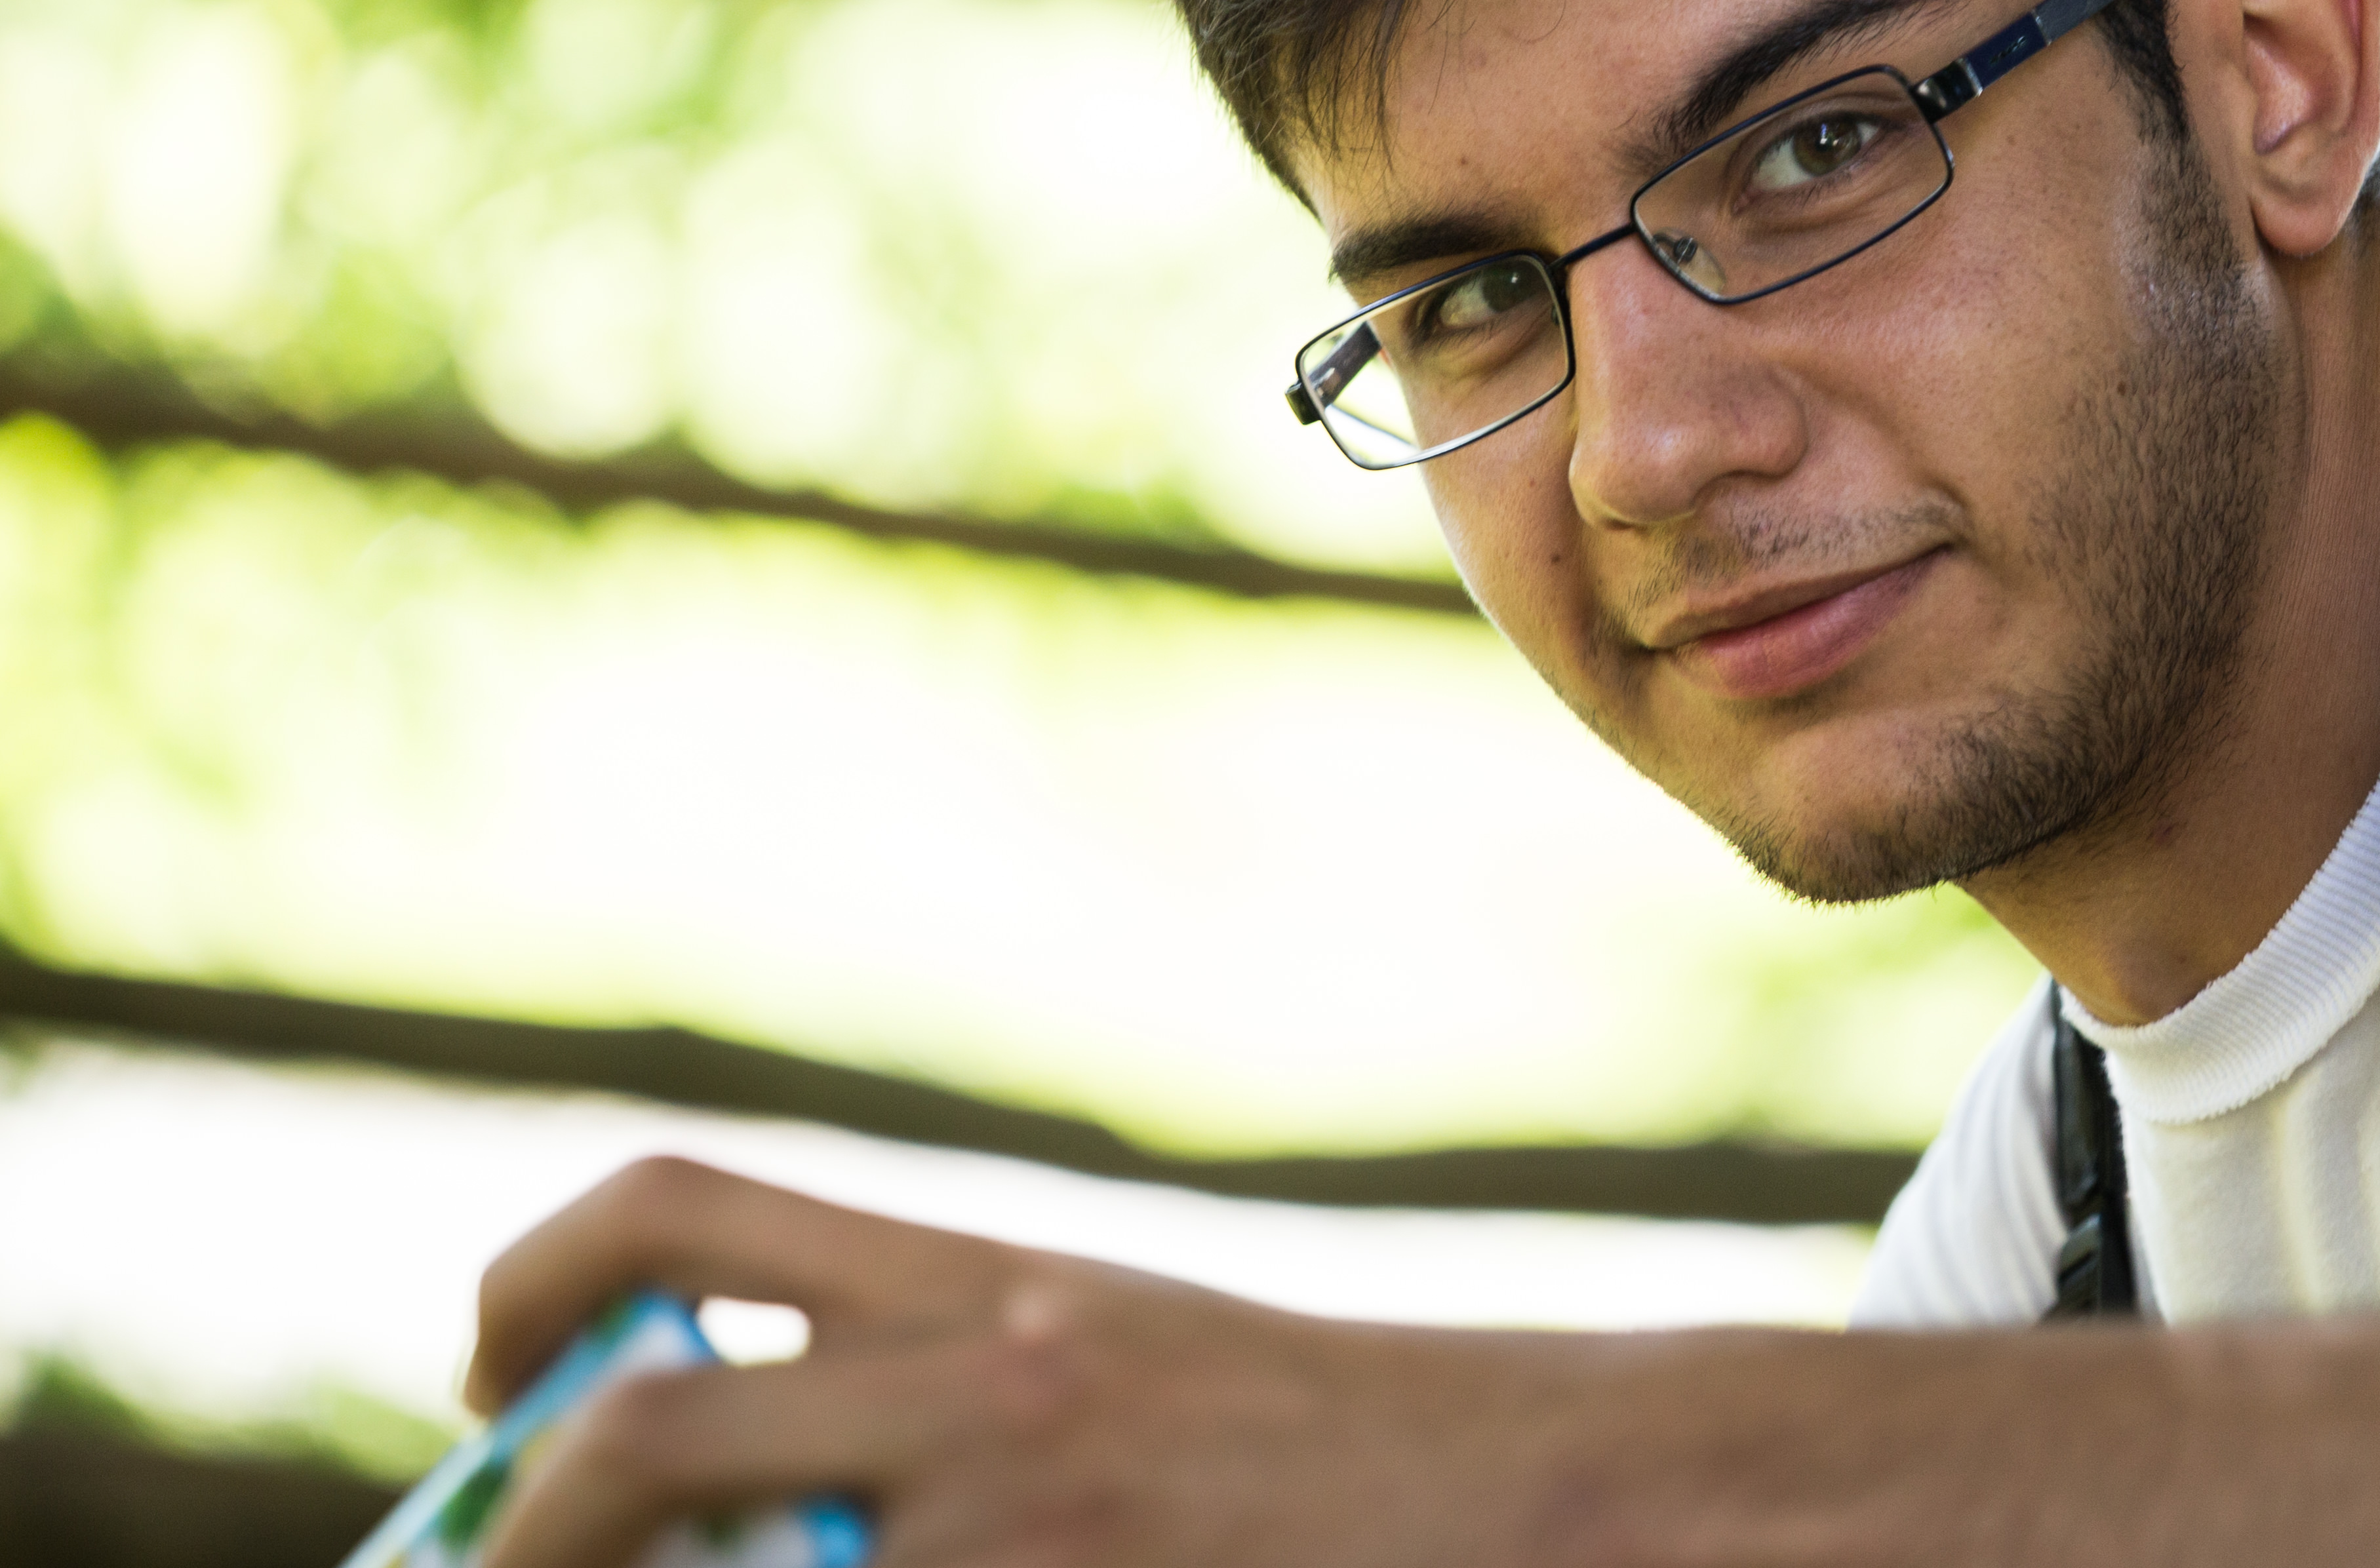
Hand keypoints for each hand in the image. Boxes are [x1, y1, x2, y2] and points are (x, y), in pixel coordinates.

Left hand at [466, 1156, 1498, 1567]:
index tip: (485, 1393)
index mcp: (985, 1282)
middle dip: (510, 1534)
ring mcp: (1024, 1528)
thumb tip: (696, 1444)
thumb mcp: (1106, 1348)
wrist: (1525, 1488)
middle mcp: (985, 1385)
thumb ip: (928, 1373)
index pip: (684, 1213)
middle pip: (645, 1432)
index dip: (527, 1290)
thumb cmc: (1305, 1439)